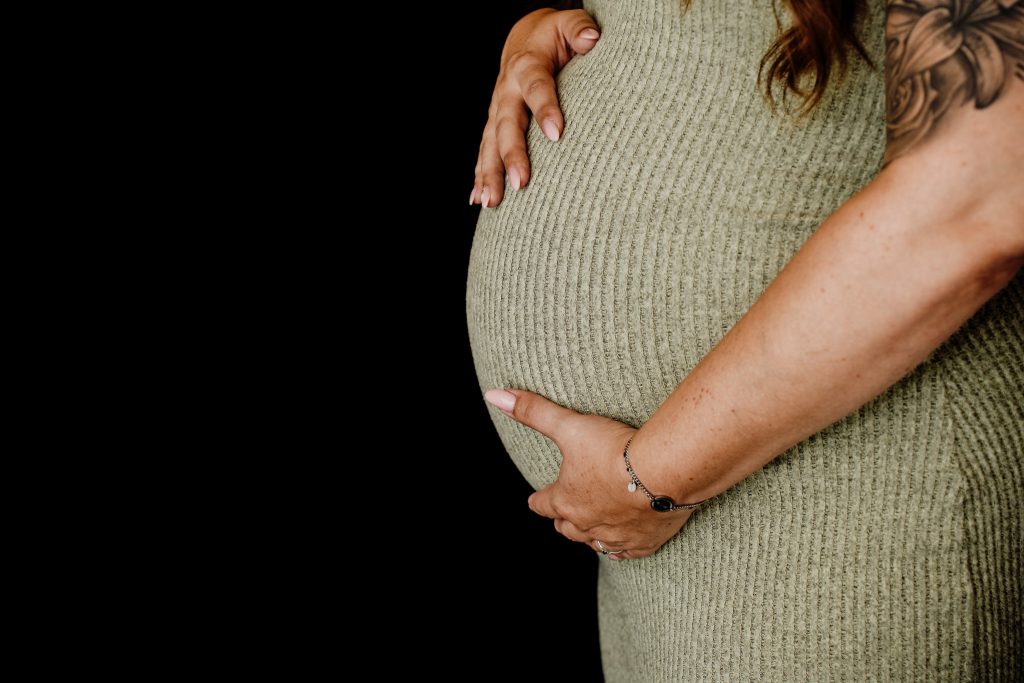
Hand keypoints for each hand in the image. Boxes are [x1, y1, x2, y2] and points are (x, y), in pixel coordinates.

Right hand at [471, 9, 599, 208]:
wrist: (524, 39)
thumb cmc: (554, 36)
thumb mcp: (568, 24)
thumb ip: (579, 29)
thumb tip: (592, 38)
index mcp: (527, 66)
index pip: (536, 88)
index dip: (545, 109)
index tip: (557, 135)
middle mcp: (506, 91)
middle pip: (507, 125)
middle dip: (512, 155)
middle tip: (520, 182)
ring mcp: (497, 110)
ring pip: (490, 144)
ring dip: (490, 174)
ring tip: (492, 202)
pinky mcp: (493, 125)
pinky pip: (484, 152)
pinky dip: (479, 176)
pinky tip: (478, 199)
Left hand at [484, 388, 692, 559]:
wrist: (664, 472)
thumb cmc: (613, 449)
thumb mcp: (568, 425)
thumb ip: (532, 411)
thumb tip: (493, 396)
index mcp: (565, 501)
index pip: (542, 504)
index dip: (538, 499)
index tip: (536, 498)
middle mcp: (586, 525)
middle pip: (566, 528)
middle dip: (563, 519)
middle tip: (564, 513)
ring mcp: (615, 537)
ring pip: (594, 543)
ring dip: (590, 535)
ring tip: (590, 529)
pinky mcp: (644, 543)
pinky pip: (626, 553)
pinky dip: (621, 549)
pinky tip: (621, 547)